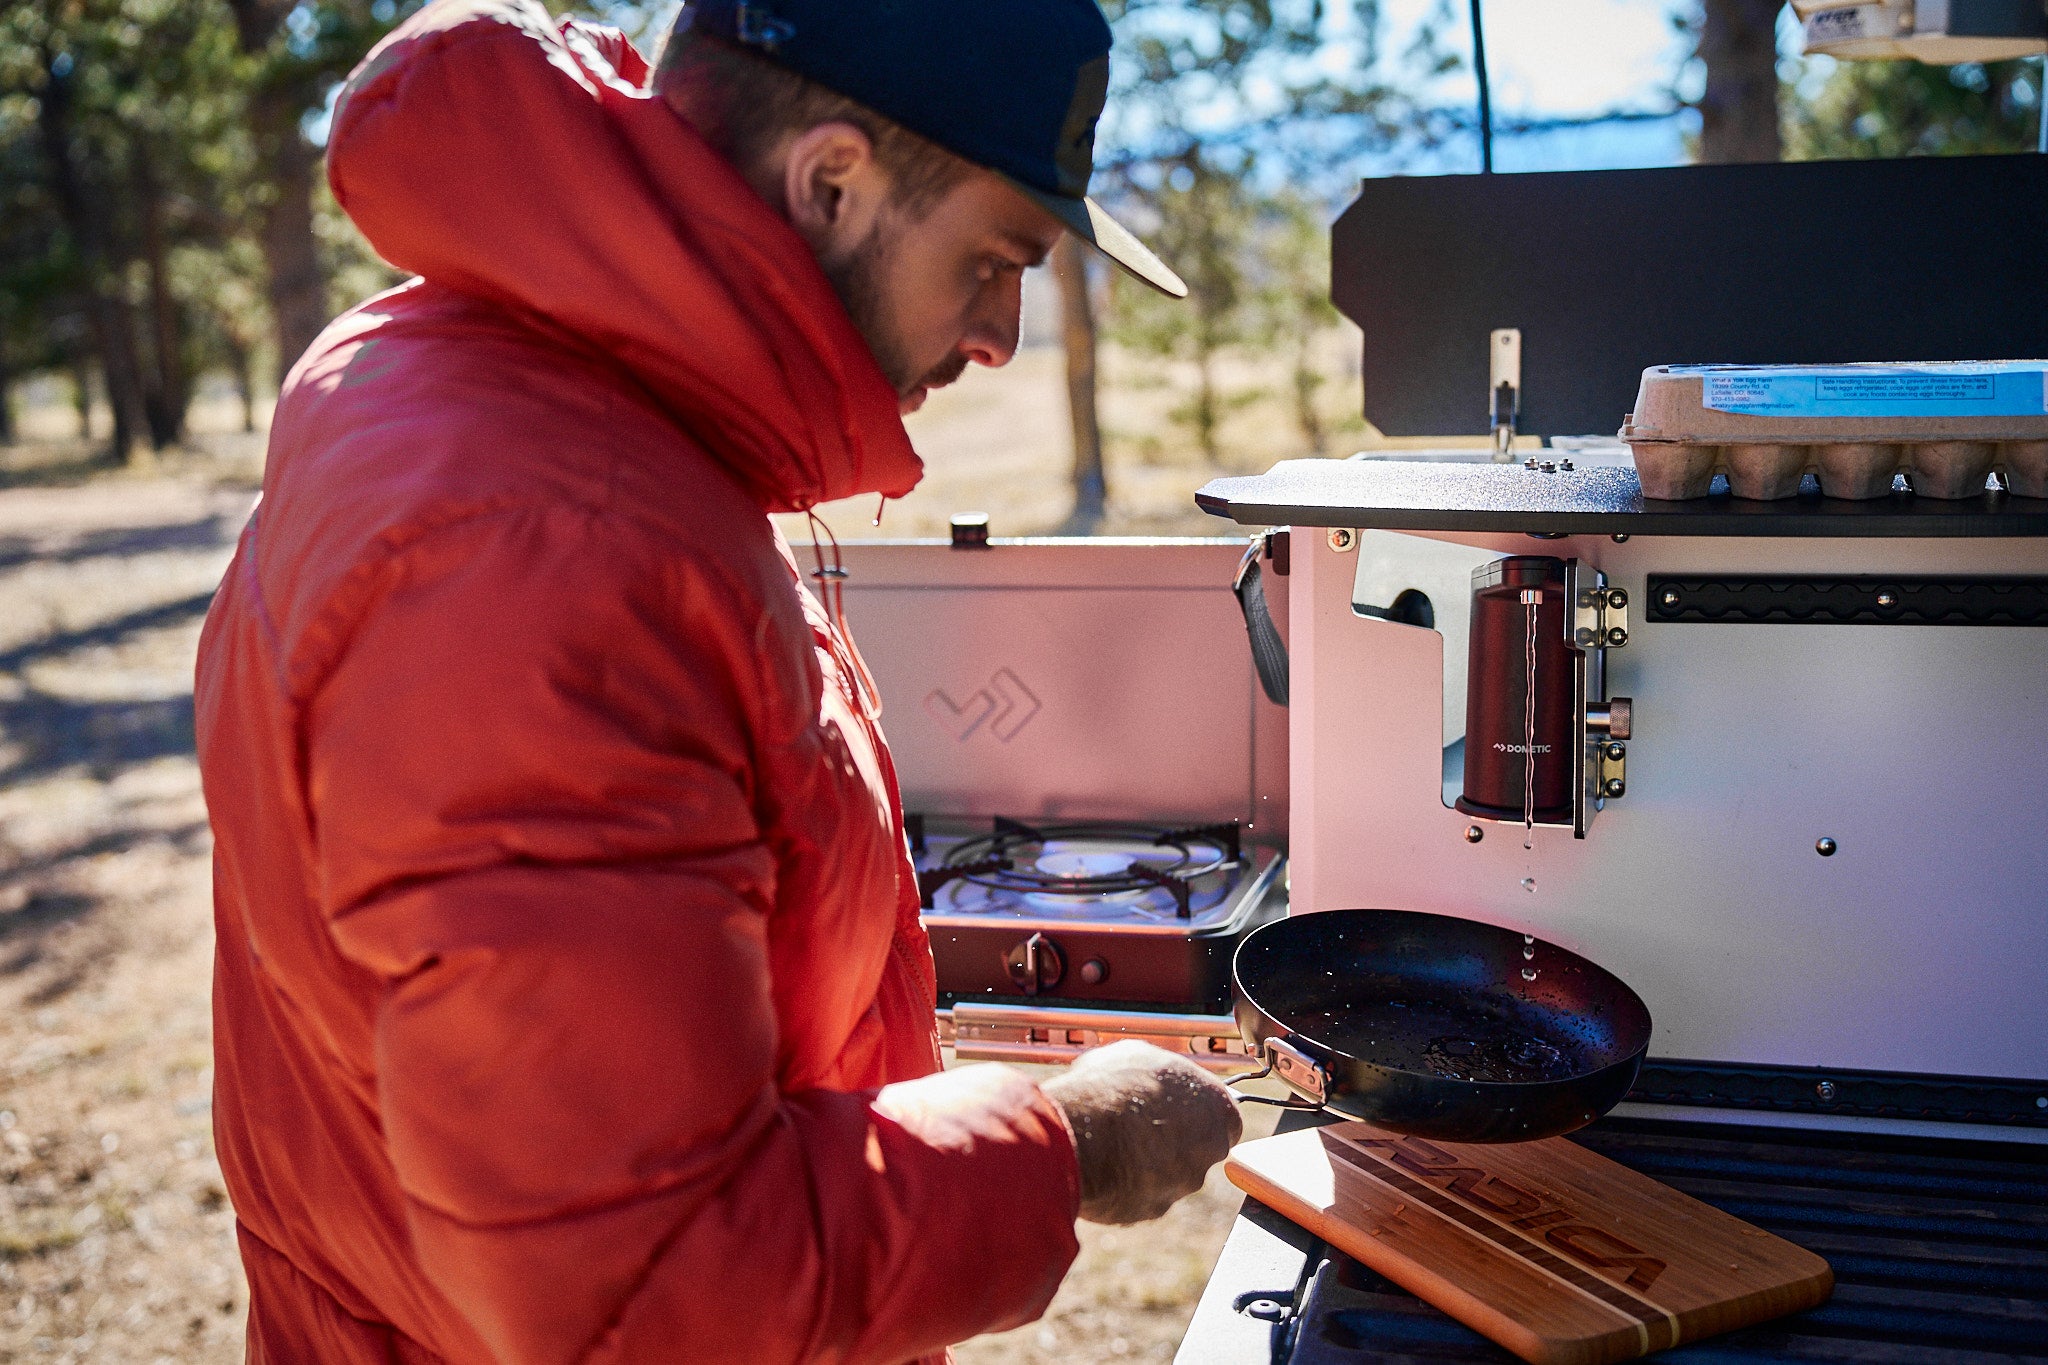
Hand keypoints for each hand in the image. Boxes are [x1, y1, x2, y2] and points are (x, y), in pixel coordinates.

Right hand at [1040, 1039, 1243, 1224]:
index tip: (1175, 1109)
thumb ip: (1161, 1073)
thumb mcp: (1139, 1055)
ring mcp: (1184, 1183)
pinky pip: (1142, 1196)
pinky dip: (1127, 1185)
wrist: (1084, 1133)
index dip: (1198, 1114)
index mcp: (1218, 1107)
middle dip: (1175, 1142)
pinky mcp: (1154, 1210)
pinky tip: (1103, 1166)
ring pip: (1171, 1176)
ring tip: (1111, 1143)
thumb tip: (1152, 1076)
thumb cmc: (1114, 1085)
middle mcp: (1210, 1149)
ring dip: (1149, 1164)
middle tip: (1139, 1126)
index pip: (1226, 1119)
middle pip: (1200, 1150)